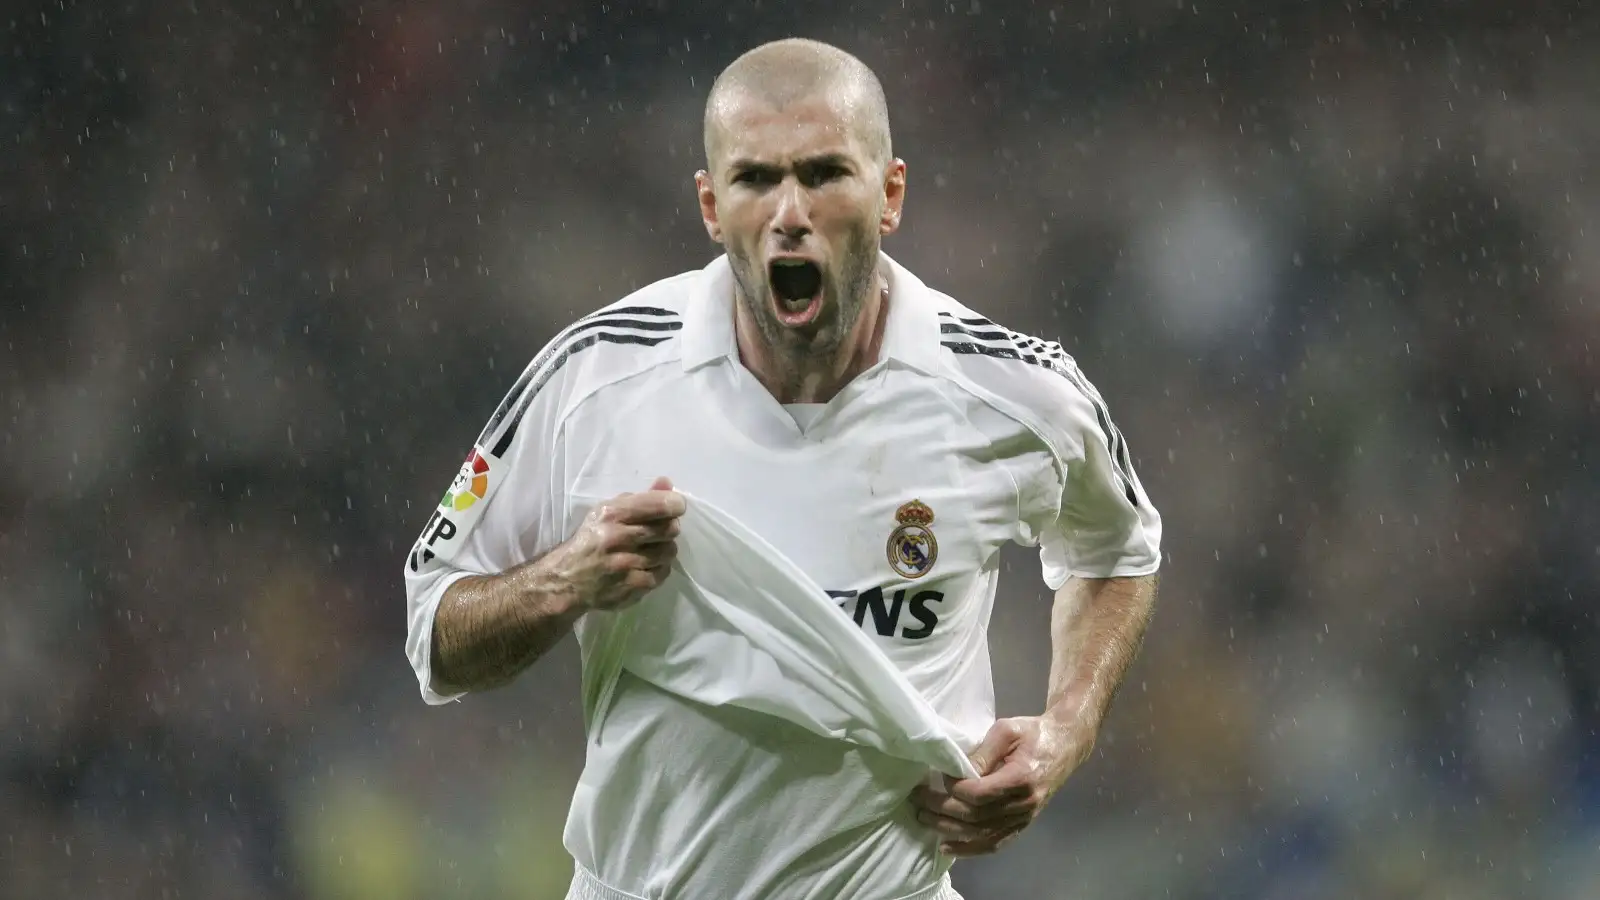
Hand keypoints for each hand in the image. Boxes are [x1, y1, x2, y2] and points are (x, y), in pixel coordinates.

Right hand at [553, 476, 685, 612]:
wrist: (567, 580)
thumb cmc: (590, 540)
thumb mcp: (608, 511)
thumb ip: (640, 498)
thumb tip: (667, 483)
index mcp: (612, 514)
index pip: (659, 505)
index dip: (675, 504)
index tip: (675, 507)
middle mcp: (618, 537)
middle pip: (669, 529)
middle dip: (669, 528)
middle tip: (659, 532)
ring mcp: (625, 564)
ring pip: (669, 552)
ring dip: (665, 550)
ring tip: (651, 550)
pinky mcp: (630, 587)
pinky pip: (662, 574)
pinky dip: (659, 569)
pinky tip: (646, 566)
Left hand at [909, 716, 1092, 856]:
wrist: (1064, 746)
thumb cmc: (1033, 733)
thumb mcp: (1007, 730)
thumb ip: (983, 751)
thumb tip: (957, 771)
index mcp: (1021, 778)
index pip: (980, 793)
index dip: (954, 788)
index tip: (938, 776)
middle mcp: (1024, 804)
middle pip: (976, 816)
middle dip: (942, 809)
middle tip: (917, 799)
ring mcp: (1024, 818)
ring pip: (981, 833)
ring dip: (948, 829)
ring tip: (923, 818)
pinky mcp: (1022, 824)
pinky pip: (995, 843)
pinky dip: (970, 848)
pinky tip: (947, 846)